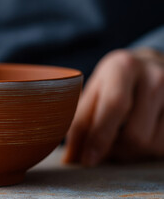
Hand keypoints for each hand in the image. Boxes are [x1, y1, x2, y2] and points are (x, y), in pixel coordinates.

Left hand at [64, 48, 163, 165]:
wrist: (151, 66)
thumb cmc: (115, 82)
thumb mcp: (94, 91)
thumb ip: (80, 120)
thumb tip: (72, 157)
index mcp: (123, 67)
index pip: (114, 106)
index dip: (99, 137)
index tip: (87, 160)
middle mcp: (154, 77)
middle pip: (134, 134)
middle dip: (113, 150)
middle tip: (100, 151)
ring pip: (150, 144)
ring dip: (129, 153)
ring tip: (118, 141)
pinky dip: (146, 151)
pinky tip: (137, 138)